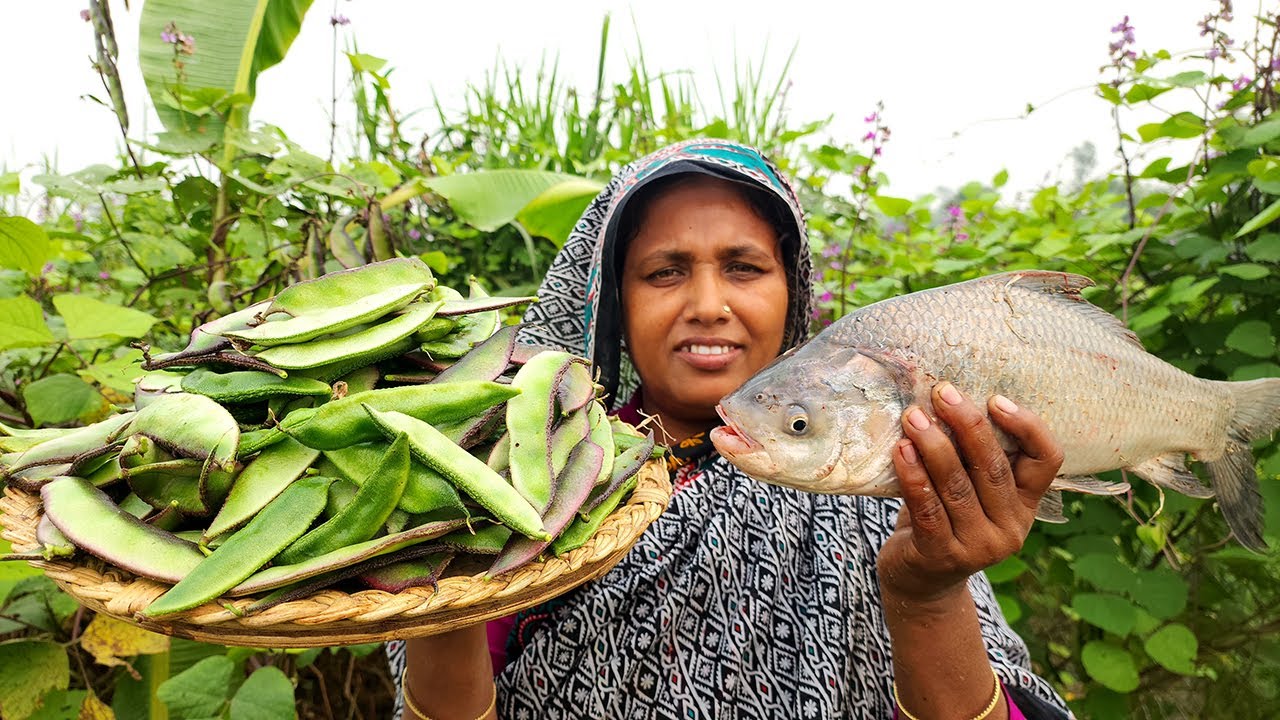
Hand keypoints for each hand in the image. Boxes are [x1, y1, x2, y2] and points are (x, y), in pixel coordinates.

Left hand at [876, 382, 1062, 604]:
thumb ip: (969, 455)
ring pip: (958, 485)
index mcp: (1026, 503)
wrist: (920, 581)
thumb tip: (947, 395)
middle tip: (941, 393)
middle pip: (994, 467)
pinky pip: (928, 509)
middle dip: (967, 425)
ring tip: (913, 416)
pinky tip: (901, 450)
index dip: (1028, 427)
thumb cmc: (944, 517)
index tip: (995, 399)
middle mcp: (1012, 526)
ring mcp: (979, 546)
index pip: (1049, 460)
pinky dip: (913, 476)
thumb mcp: (969, 487)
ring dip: (933, 445)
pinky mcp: (942, 556)